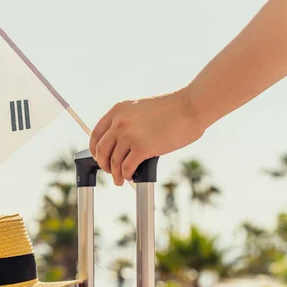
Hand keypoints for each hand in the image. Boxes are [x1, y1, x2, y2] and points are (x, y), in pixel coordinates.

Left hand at [89, 88, 205, 185]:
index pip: (96, 134)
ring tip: (120, 180)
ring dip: (116, 174)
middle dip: (104, 164)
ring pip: (114, 162)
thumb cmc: (172, 108)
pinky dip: (127, 175)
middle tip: (109, 171)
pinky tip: (131, 177)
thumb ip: (128, 121)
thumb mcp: (141, 108)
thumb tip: (121, 143)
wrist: (191, 106)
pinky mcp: (143, 148)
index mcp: (118, 110)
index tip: (99, 157)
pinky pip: (127, 167)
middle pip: (102, 150)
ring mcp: (130, 135)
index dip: (95, 150)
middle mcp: (120, 122)